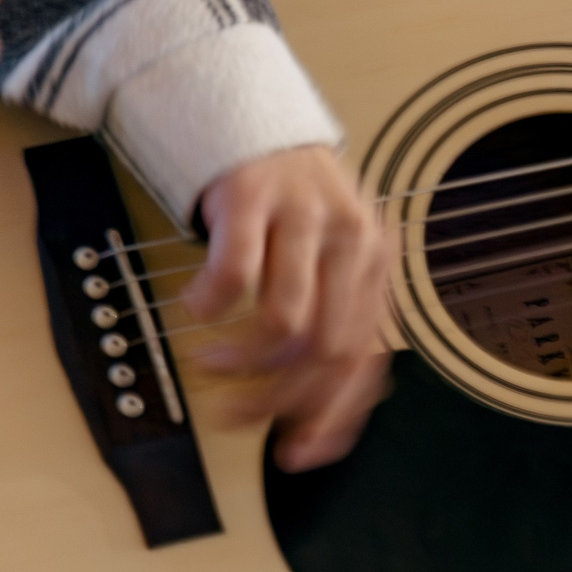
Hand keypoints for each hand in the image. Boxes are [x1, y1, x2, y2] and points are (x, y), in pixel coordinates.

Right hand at [186, 147, 390, 470]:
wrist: (256, 120)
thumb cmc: (293, 201)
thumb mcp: (333, 254)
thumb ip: (335, 314)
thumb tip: (320, 403)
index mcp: (375, 264)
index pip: (367, 359)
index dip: (334, 415)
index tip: (299, 452)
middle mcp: (350, 241)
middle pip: (327, 349)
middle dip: (277, 398)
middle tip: (234, 416)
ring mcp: (302, 218)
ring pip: (284, 322)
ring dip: (240, 360)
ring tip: (209, 364)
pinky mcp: (250, 199)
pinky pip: (234, 276)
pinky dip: (210, 307)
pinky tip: (196, 309)